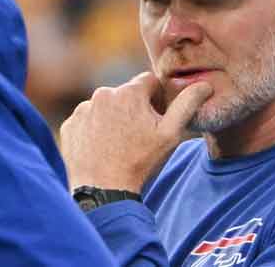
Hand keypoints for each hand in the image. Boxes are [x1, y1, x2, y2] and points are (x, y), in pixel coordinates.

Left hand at [60, 72, 212, 191]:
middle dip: (135, 108)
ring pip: (106, 107)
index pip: (149, 82)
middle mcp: (103, 95)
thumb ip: (188, 104)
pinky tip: (104, 148)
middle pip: (127, 94)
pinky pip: (87, 120)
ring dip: (115, 118)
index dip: (158, 99)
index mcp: (129, 92)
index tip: (157, 119)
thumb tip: (204, 85)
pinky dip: (95, 130)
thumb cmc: (140, 162)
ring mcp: (82, 111)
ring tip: (120, 144)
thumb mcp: (172, 134)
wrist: (102, 191)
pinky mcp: (69, 126)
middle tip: (140, 135)